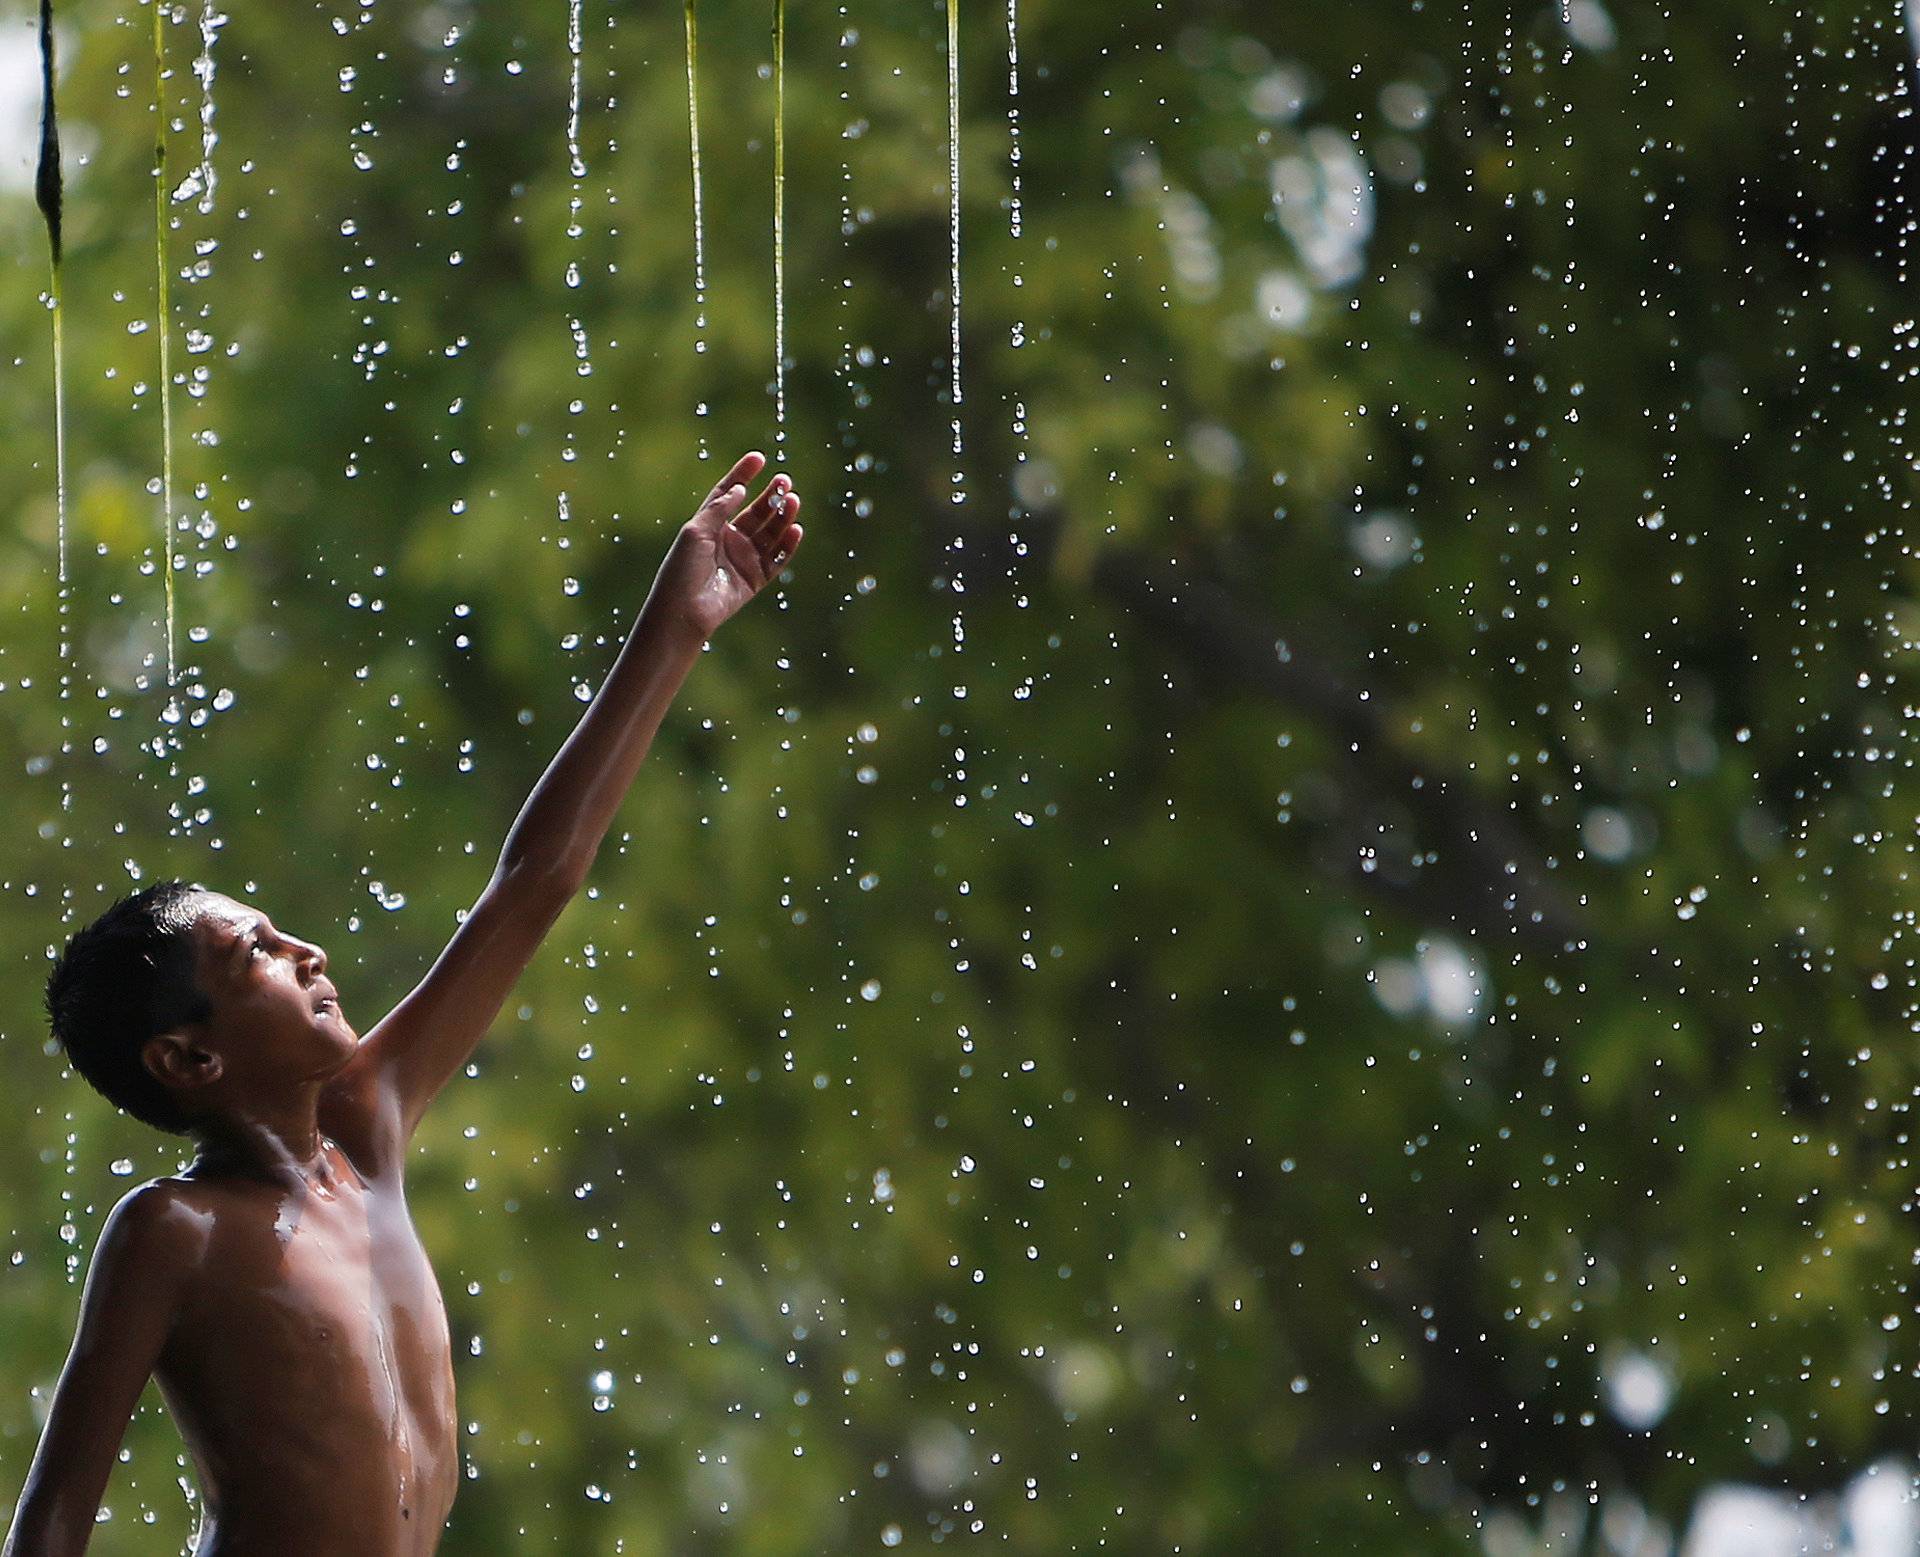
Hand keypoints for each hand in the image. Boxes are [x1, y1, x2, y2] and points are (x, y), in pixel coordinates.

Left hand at [652, 452, 804, 640]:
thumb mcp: (695, 531)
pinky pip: (777, 559)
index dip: (743, 474)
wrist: (684, 611)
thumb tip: (740, 488)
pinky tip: (795, 529)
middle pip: (756, 512)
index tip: (759, 458)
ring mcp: (743, 559)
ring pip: (770, 533)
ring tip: (793, 502)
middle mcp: (729, 539)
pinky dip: (787, 545)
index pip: (729, 493)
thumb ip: (718, 508)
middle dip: (771, 496)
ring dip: (783, 517)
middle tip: (785, 481)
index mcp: (710, 525)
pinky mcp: (755, 579)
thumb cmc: (682, 569)